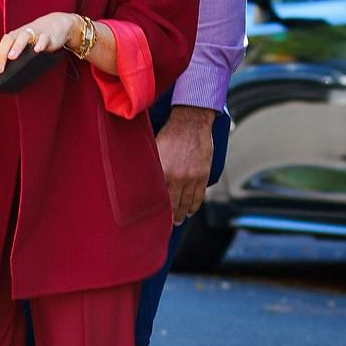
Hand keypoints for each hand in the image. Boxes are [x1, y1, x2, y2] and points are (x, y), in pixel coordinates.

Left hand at [0, 12, 78, 73]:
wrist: (57, 23)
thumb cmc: (38, 36)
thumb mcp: (24, 43)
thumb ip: (14, 51)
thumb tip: (1, 63)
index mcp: (15, 36)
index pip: (3, 44)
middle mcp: (22, 33)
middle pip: (9, 39)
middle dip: (3, 53)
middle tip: (0, 68)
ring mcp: (35, 33)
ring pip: (24, 36)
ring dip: (17, 46)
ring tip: (12, 56)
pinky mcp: (48, 35)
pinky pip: (43, 38)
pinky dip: (40, 43)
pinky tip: (37, 50)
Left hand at [156, 105, 215, 223]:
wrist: (191, 123)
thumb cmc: (170, 134)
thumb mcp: (154, 150)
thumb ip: (151, 167)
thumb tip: (142, 181)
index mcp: (162, 171)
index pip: (158, 198)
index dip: (157, 210)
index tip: (155, 218)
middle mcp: (177, 177)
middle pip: (173, 204)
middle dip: (171, 216)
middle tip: (170, 223)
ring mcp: (191, 178)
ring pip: (187, 202)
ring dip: (183, 212)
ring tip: (180, 218)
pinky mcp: (203, 175)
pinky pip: (199, 195)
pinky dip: (195, 205)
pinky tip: (191, 210)